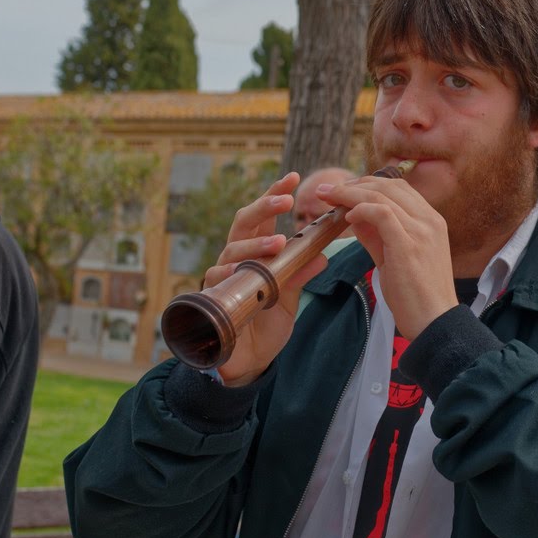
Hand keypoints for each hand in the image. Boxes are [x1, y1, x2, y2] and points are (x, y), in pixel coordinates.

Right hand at [201, 172, 328, 387]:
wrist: (249, 360)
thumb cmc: (267, 322)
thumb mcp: (290, 297)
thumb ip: (301, 275)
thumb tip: (323, 256)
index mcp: (256, 251)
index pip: (263, 216)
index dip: (274, 195)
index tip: (292, 178)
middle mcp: (236, 258)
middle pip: (244, 222)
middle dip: (263, 207)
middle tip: (286, 200)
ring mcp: (223, 276)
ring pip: (232, 249)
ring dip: (255, 244)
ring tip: (277, 243)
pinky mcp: (214, 298)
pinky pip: (217, 280)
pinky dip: (229, 274)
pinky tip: (239, 272)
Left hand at [317, 174, 456, 338]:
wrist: (434, 322)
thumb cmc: (416, 296)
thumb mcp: (395, 259)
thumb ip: (377, 236)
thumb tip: (354, 217)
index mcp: (431, 221)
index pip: (398, 188)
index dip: (368, 184)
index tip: (344, 190)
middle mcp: (429, 220)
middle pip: (389, 185)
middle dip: (354, 183)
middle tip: (328, 189)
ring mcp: (422, 230)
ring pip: (382, 195)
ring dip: (350, 193)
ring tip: (328, 197)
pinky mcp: (409, 243)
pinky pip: (381, 213)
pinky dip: (360, 209)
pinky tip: (346, 217)